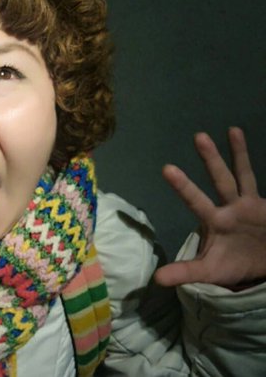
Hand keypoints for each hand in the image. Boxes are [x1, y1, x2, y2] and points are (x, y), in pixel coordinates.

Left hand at [155, 127, 265, 287]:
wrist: (263, 264)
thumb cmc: (232, 264)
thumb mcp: (209, 271)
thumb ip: (185, 272)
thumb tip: (156, 280)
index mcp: (214, 220)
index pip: (196, 199)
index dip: (183, 186)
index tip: (166, 167)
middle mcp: (230, 206)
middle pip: (220, 179)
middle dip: (211, 159)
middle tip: (198, 136)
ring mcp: (249, 203)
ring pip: (243, 175)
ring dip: (238, 154)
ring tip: (230, 130)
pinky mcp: (265, 206)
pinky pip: (261, 182)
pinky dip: (263, 166)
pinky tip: (255, 140)